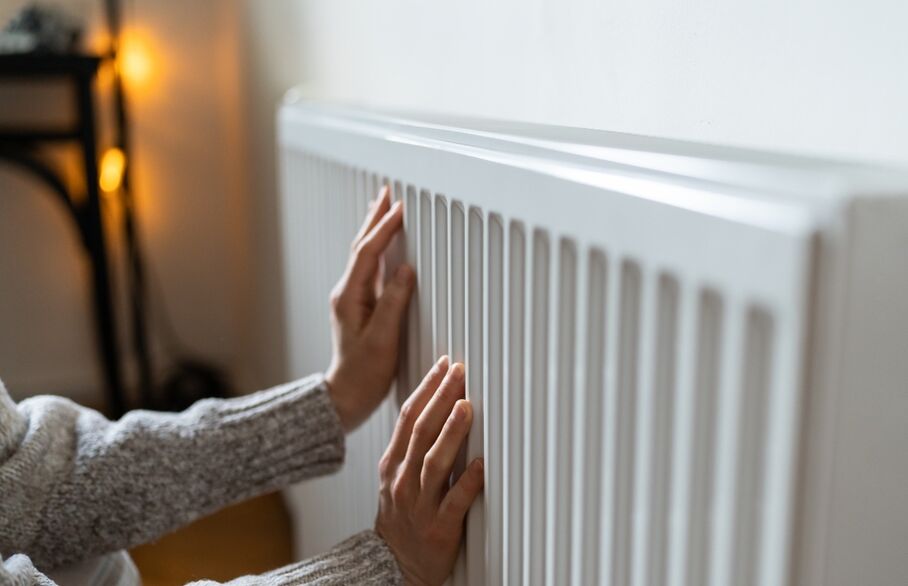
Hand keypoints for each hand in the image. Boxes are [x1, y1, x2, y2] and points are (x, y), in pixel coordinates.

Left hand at [325, 186, 414, 431]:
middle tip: (387, 192)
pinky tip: (385, 246)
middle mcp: (348, 292)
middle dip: (375, 218)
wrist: (347, 396)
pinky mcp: (360, 306)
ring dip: (375, 230)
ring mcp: (353, 298)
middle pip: (362, 246)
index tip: (401, 208)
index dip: (384, 228)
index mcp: (350, 296)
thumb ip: (394, 302)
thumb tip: (406, 270)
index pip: (368, 252)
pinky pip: (370, 267)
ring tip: (384, 208)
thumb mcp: (382, 339)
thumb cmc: (364, 373)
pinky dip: (378, 249)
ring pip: (364, 254)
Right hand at [375, 357, 484, 585]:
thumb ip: (413, 445)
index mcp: (393, 464)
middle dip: (440, 398)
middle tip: (459, 372)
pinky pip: (454, 503)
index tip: (445, 365)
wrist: (392, 566)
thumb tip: (437, 405)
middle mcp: (403, 481)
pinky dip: (468, 482)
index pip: (409, 418)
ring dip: (451, 433)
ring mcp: (419, 505)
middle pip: (421, 432)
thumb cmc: (402, 517)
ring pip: (434, 463)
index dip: (426, 389)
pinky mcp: (439, 529)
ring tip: (465, 407)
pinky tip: (482, 465)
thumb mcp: (396, 477)